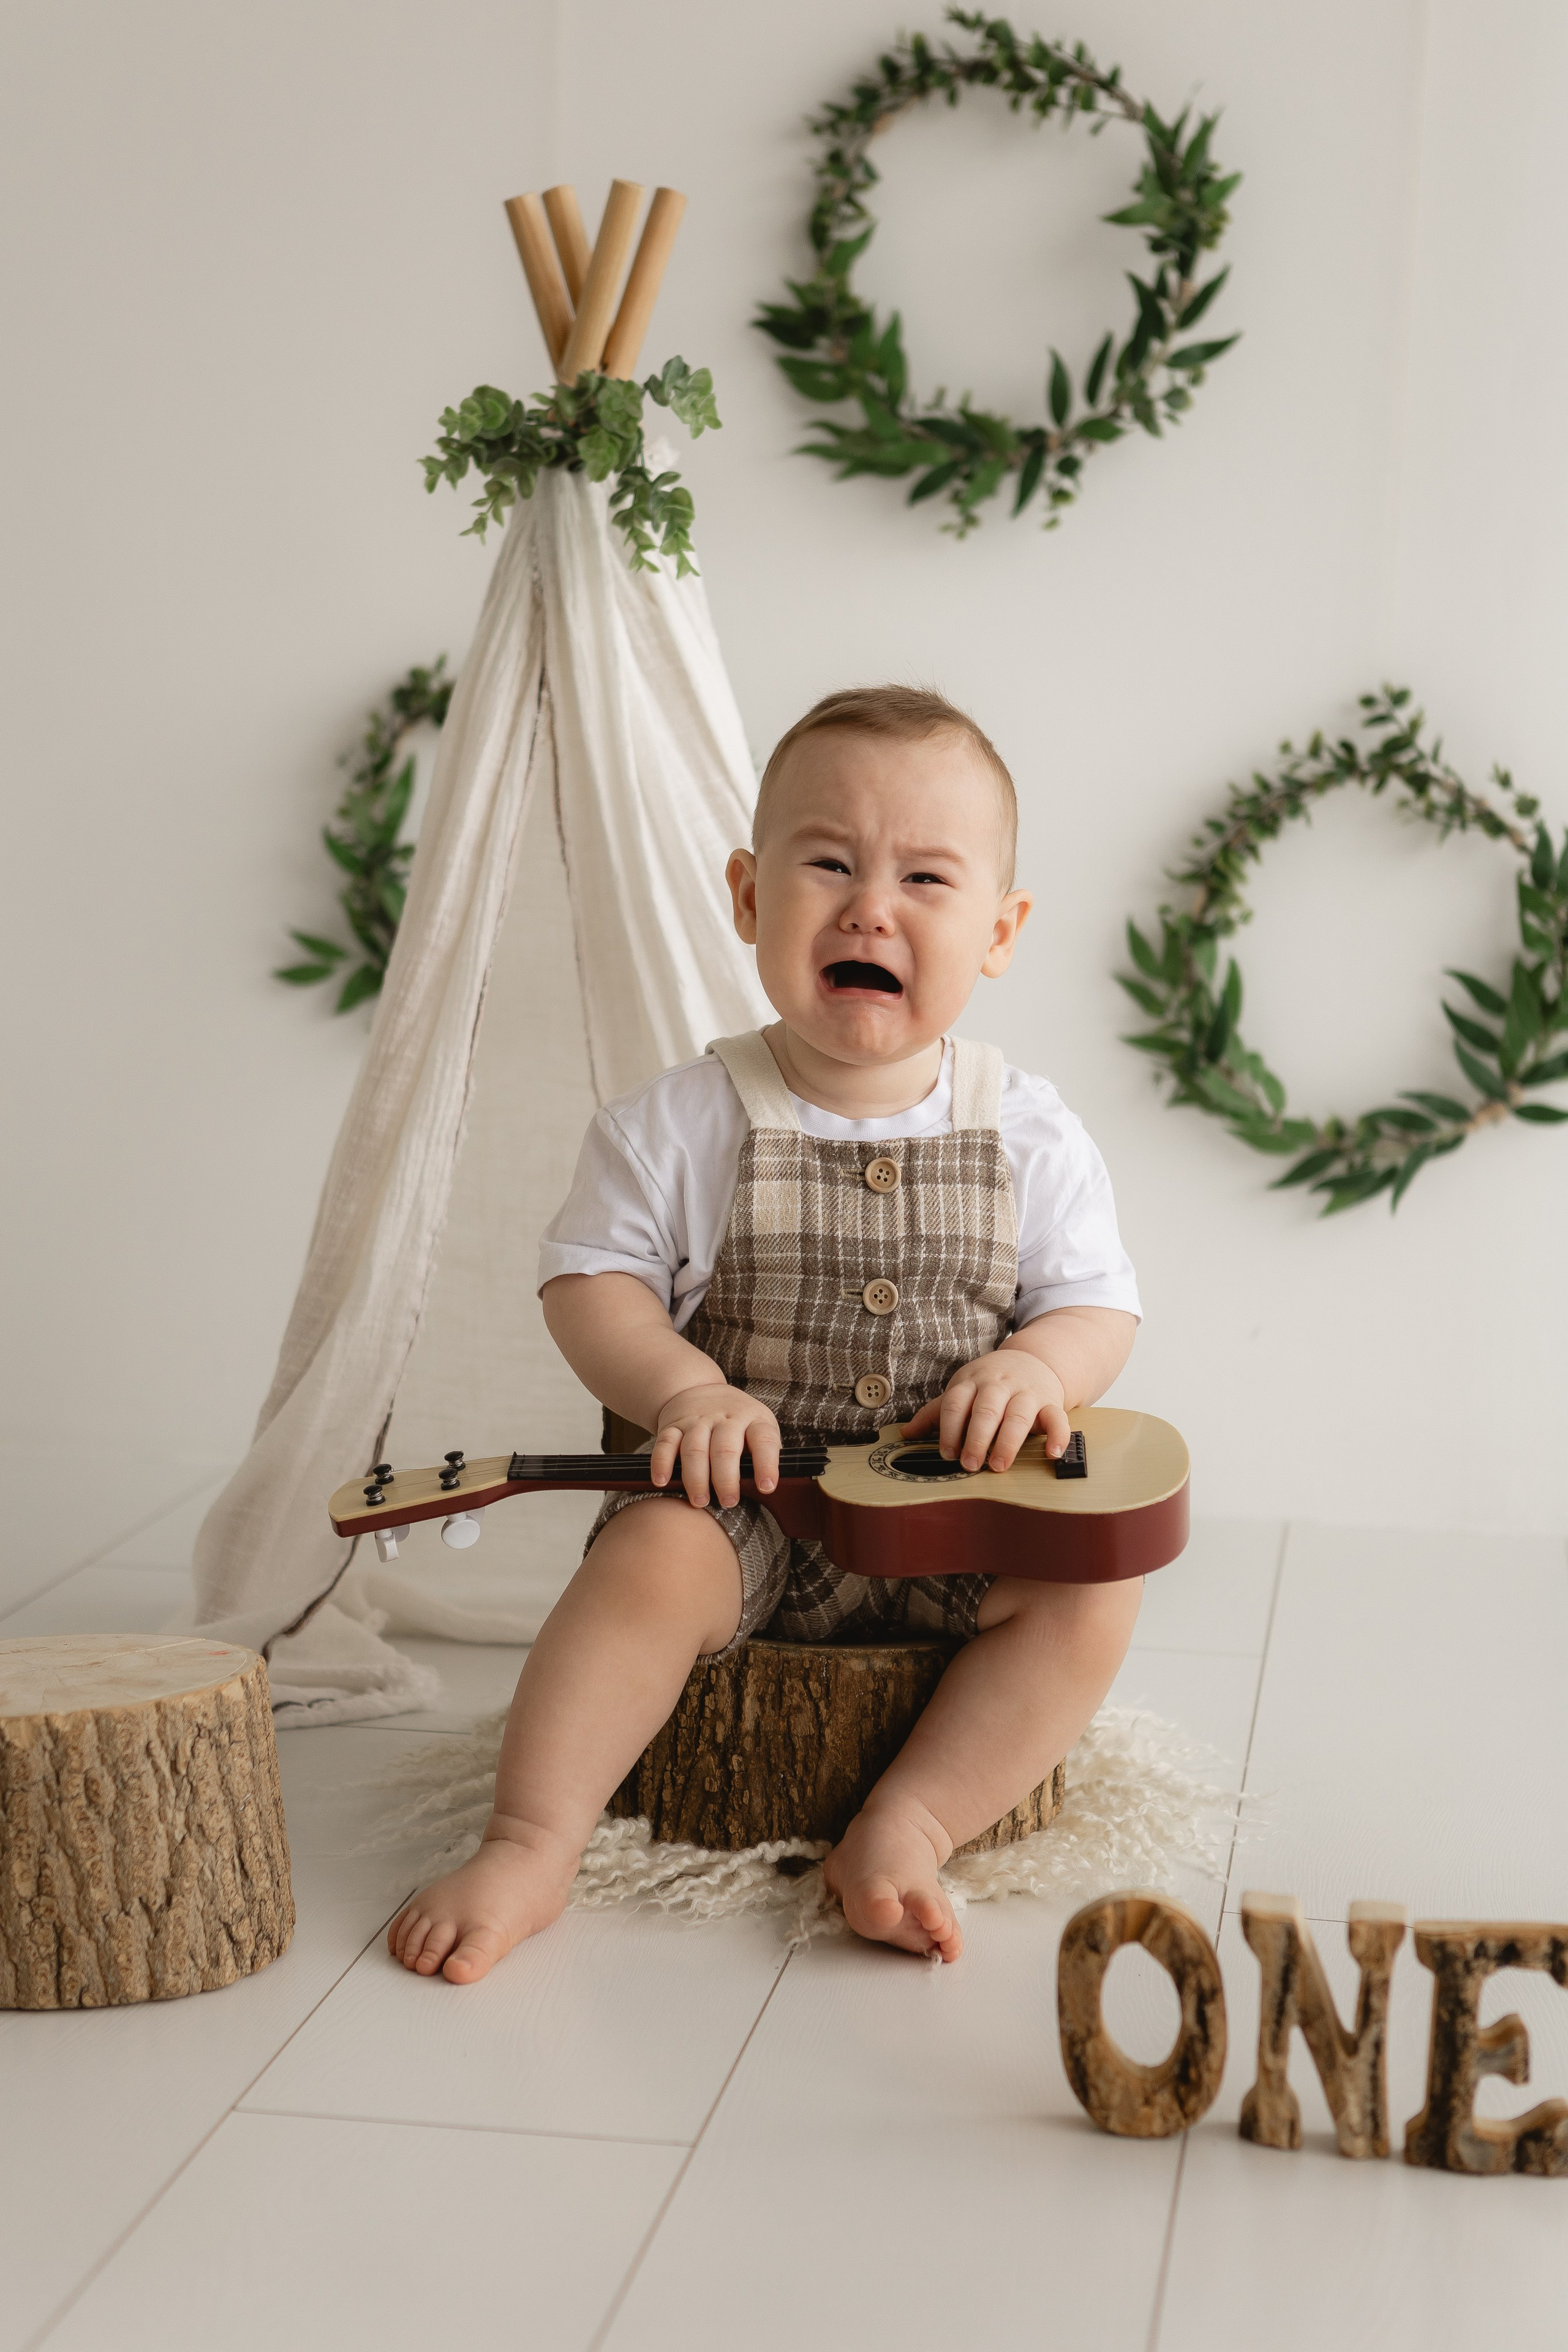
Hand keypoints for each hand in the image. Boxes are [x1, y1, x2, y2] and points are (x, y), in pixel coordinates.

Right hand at [650, 1384, 781, 1507]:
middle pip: (725, 1448)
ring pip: (695, 1448)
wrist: (700, 1389)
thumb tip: (764, 1491)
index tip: (766, 1487)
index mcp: (753, 1420)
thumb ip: (761, 1455)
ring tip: (700, 1501)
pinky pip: (665, 1443)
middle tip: (728, 1501)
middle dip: (726, 1478)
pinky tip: (662, 1481)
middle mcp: (725, 1418)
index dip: (766, 1464)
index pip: (763, 1440)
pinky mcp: (673, 1425)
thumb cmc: (736, 1421)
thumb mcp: (757, 1427)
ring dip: (696, 1478)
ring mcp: (697, 1420)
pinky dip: (662, 1463)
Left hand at [901, 1349, 1070, 1473]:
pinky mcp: (1050, 1402)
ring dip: (1007, 1441)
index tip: (947, 1454)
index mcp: (972, 1381)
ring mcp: (1026, 1392)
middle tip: (970, 1465)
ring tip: (998, 1465)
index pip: (956, 1403)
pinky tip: (1051, 1454)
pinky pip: (1057, 1418)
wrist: (1032, 1359)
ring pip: (1018, 1414)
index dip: (949, 1429)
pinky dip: (1057, 1436)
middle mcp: (998, 1384)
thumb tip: (906, 1434)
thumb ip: (937, 1413)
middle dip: (976, 1438)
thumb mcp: (962, 1390)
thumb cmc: (989, 1382)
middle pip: (986, 1409)